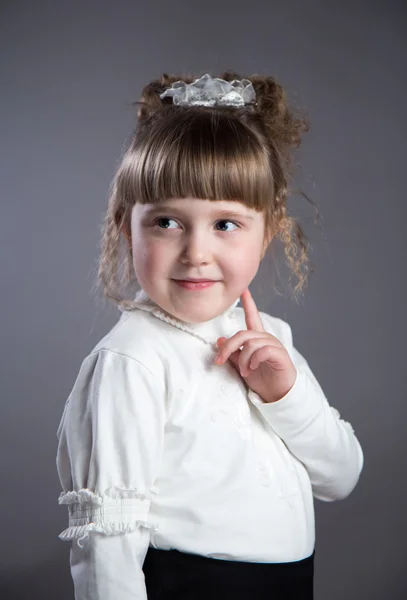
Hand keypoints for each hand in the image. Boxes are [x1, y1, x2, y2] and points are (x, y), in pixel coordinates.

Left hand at [214, 288, 296, 402]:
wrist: (277, 395)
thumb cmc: (261, 379)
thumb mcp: (242, 366)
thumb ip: (232, 354)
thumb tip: (219, 340)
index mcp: (257, 339)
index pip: (252, 317)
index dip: (248, 303)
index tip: (243, 289)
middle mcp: (266, 338)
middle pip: (243, 334)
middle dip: (228, 347)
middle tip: (220, 360)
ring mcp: (274, 345)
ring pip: (251, 343)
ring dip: (243, 359)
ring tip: (244, 371)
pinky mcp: (280, 354)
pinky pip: (262, 350)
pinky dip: (254, 360)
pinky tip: (253, 368)